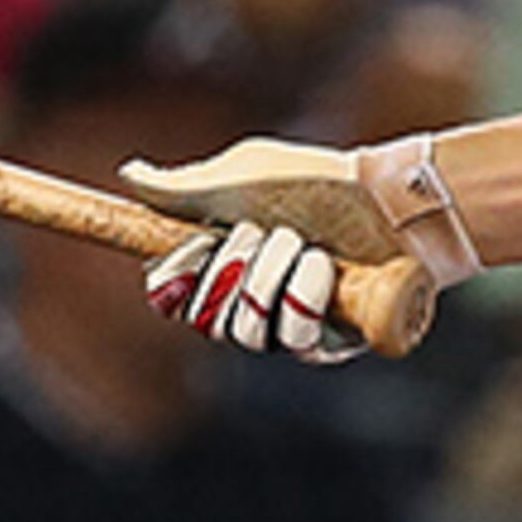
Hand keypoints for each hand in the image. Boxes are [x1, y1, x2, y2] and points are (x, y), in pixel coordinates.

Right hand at [125, 135, 475, 362]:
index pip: (174, 297)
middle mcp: (252, 302)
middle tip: (263, 231)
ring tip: (306, 245)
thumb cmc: (322, 182)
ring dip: (273, 278)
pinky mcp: (328, 346)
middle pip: (207, 319)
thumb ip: (184, 186)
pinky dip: (306, 296)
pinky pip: (293, 340)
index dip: (174, 281)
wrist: (392, 198)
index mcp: (225, 264)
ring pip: (246, 333)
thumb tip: (129, 176)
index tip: (187, 253)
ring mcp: (289, 327)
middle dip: (234, 267)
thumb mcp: (245, 175)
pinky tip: (327, 268)